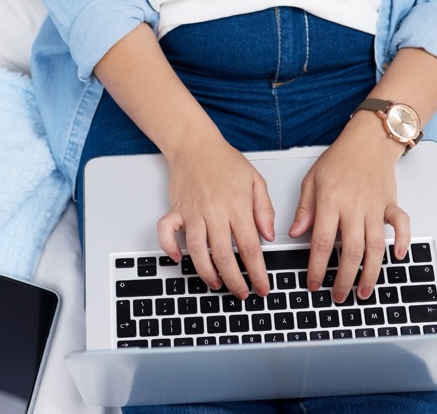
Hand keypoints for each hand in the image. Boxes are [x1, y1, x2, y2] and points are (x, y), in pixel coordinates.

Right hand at [156, 133, 275, 297]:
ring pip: (198, 250)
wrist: (195, 143)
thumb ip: (264, 209)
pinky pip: (167, 232)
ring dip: (207, 272)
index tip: (261, 287)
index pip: (250, 247)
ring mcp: (193, 211)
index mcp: (238, 206)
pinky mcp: (176, 209)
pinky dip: (170, 247)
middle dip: (235, 281)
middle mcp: (215, 211)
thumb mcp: (255, 180)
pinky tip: (178, 258)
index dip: (257, 272)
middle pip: (225, 255)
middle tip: (241, 293)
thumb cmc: (224, 161)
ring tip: (216, 284)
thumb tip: (268, 236)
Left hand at [288, 114, 411, 301]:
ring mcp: (375, 207)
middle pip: (351, 251)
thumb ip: (304, 209)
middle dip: (344, 278)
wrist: (367, 141)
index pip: (323, 242)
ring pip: (375, 246)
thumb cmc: (338, 160)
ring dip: (370, 273)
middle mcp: (354, 207)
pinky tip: (397, 257)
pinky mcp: (391, 204)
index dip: (318, 267)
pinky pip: (401, 225)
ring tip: (364, 291)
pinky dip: (401, 241)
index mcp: (330, 202)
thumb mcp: (311, 180)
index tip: (314, 283)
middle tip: (339, 296)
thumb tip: (295, 233)